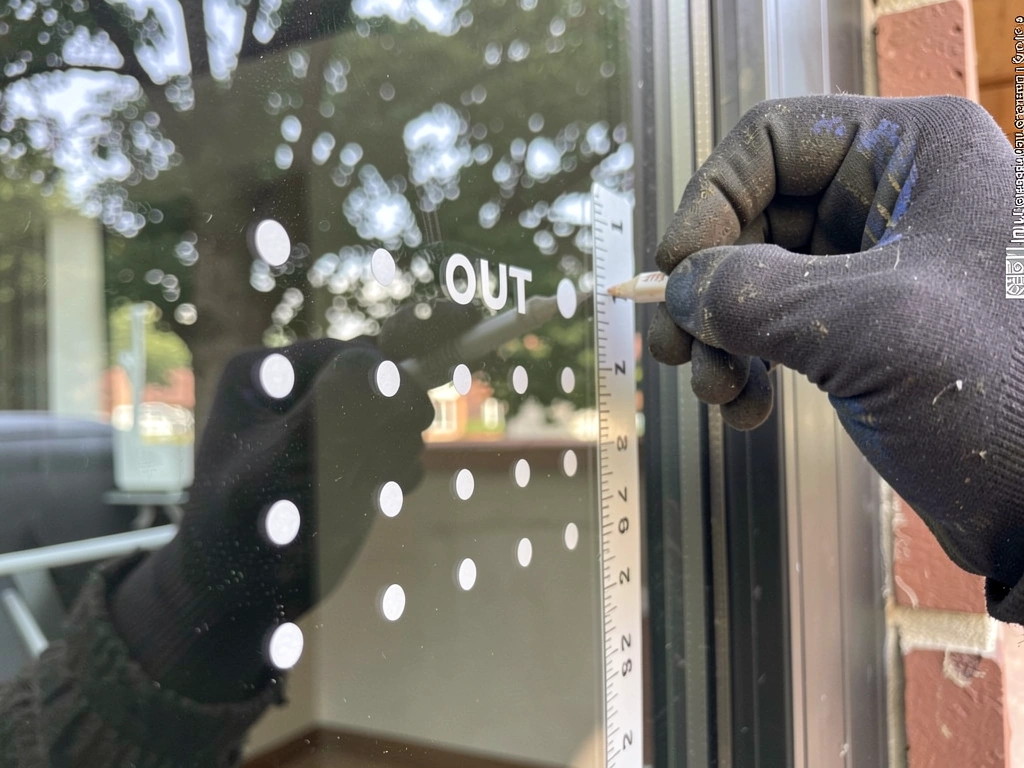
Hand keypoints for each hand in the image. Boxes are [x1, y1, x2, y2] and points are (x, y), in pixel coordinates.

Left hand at [112, 302, 476, 699]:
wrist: (240, 600)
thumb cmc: (242, 534)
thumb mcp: (278, 467)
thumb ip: (329, 411)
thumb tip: (380, 363)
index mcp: (266, 374)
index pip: (353, 357)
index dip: (395, 377)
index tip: (442, 376)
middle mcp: (297, 390)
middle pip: (384, 376)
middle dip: (397, 415)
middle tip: (383, 462)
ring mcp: (328, 424)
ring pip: (399, 412)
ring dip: (397, 449)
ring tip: (363, 490)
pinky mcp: (351, 458)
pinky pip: (400, 445)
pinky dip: (399, 470)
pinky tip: (374, 497)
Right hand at [647, 95, 1023, 619]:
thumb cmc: (1007, 395)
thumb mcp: (870, 326)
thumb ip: (754, 294)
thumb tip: (678, 288)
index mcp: (912, 154)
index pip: (770, 142)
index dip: (708, 202)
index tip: (674, 274)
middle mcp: (891, 196)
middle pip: (751, 215)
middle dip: (708, 288)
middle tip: (675, 351)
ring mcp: (876, 266)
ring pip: (753, 276)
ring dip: (717, 337)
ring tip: (718, 394)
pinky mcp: (866, 328)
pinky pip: (774, 327)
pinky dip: (745, 366)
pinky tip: (748, 410)